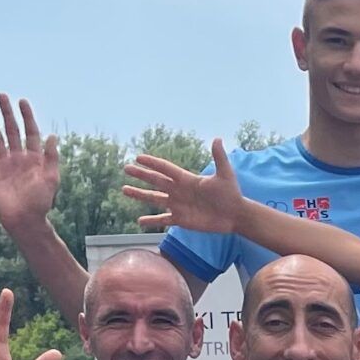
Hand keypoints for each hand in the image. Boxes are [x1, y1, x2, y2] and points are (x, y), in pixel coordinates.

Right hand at [0, 94, 59, 232]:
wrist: (25, 220)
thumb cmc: (41, 202)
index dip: (26, 117)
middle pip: (11, 131)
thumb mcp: (51, 178)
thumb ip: (51, 157)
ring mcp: (3, 165)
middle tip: (1, 96)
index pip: (30, 132)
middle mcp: (18, 158)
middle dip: (7, 114)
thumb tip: (52, 136)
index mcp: (34, 158)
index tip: (22, 101)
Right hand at [123, 137, 245, 233]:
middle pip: (156, 181)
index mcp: (187, 179)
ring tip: (124, 190)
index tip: (138, 157)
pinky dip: (152, 221)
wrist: (235, 215)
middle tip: (126, 168)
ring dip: (139, 195)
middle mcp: (179, 191)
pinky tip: (139, 221)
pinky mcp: (181, 219)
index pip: (166, 169)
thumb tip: (217, 138)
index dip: (153, 163)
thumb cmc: (231, 194)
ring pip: (154, 199)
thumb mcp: (225, 175)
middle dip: (141, 175)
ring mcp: (179, 205)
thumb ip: (219, 158)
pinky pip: (163, 220)